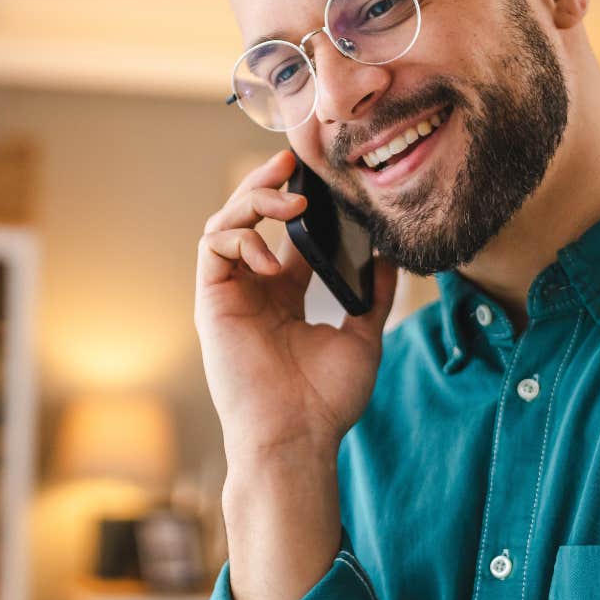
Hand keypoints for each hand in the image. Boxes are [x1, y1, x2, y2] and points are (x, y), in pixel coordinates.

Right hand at [195, 149, 398, 467]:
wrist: (296, 437)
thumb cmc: (325, 401)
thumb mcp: (363, 337)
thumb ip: (373, 294)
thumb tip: (388, 254)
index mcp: (284, 297)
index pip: (285, 234)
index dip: (298, 200)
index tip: (321, 176)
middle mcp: (253, 291)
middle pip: (249, 218)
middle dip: (266, 184)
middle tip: (292, 161)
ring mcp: (230, 295)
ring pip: (224, 223)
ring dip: (253, 201)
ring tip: (292, 203)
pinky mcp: (211, 302)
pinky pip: (213, 248)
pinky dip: (239, 238)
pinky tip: (271, 257)